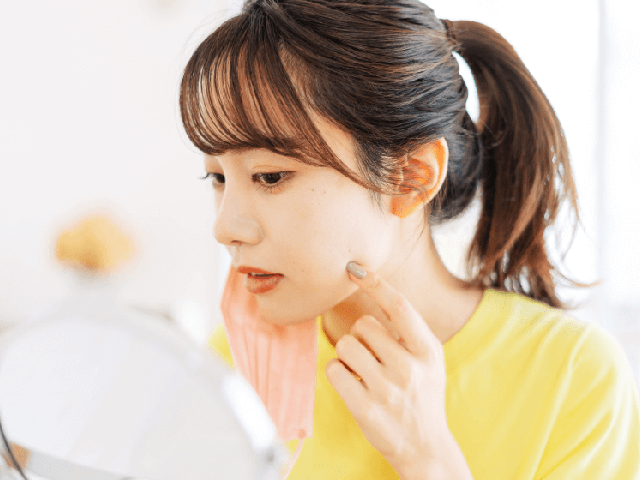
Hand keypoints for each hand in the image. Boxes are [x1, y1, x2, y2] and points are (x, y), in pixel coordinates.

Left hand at [325, 262, 450, 477]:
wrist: (425, 446)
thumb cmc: (422, 394)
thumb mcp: (429, 360)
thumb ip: (408, 330)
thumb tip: (374, 289)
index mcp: (427, 350)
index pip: (399, 306)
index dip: (376, 284)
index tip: (355, 268)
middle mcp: (409, 368)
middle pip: (363, 325)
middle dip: (361, 336)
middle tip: (372, 356)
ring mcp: (387, 389)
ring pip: (345, 345)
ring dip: (347, 355)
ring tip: (362, 372)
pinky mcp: (364, 408)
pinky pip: (333, 370)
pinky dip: (337, 372)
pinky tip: (351, 384)